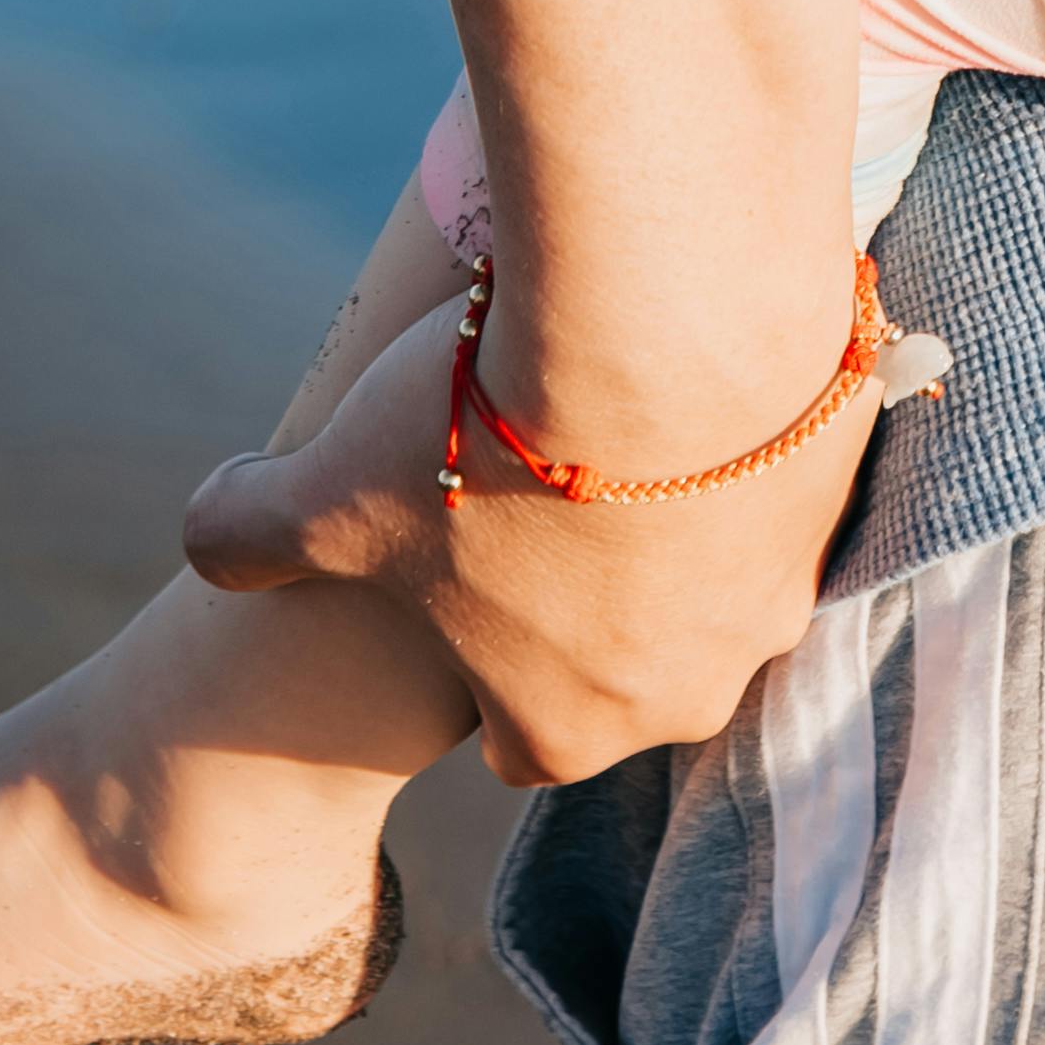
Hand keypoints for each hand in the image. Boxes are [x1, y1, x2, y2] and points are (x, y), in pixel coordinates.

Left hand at [183, 292, 869, 789]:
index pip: (522, 740)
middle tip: (544, 481)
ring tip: (621, 405)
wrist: (660, 303)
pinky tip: (688, 350)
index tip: (462, 575)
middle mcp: (693, 682)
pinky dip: (746, 420)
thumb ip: (244, 536)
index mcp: (569, 728)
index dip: (481, 661)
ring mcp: (782, 579)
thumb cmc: (481, 429)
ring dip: (683, 509)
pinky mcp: (842, 471)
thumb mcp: (318, 491)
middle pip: (635, 659)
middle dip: (594, 590)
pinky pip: (789, 462)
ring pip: (723, 566)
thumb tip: (203, 535)